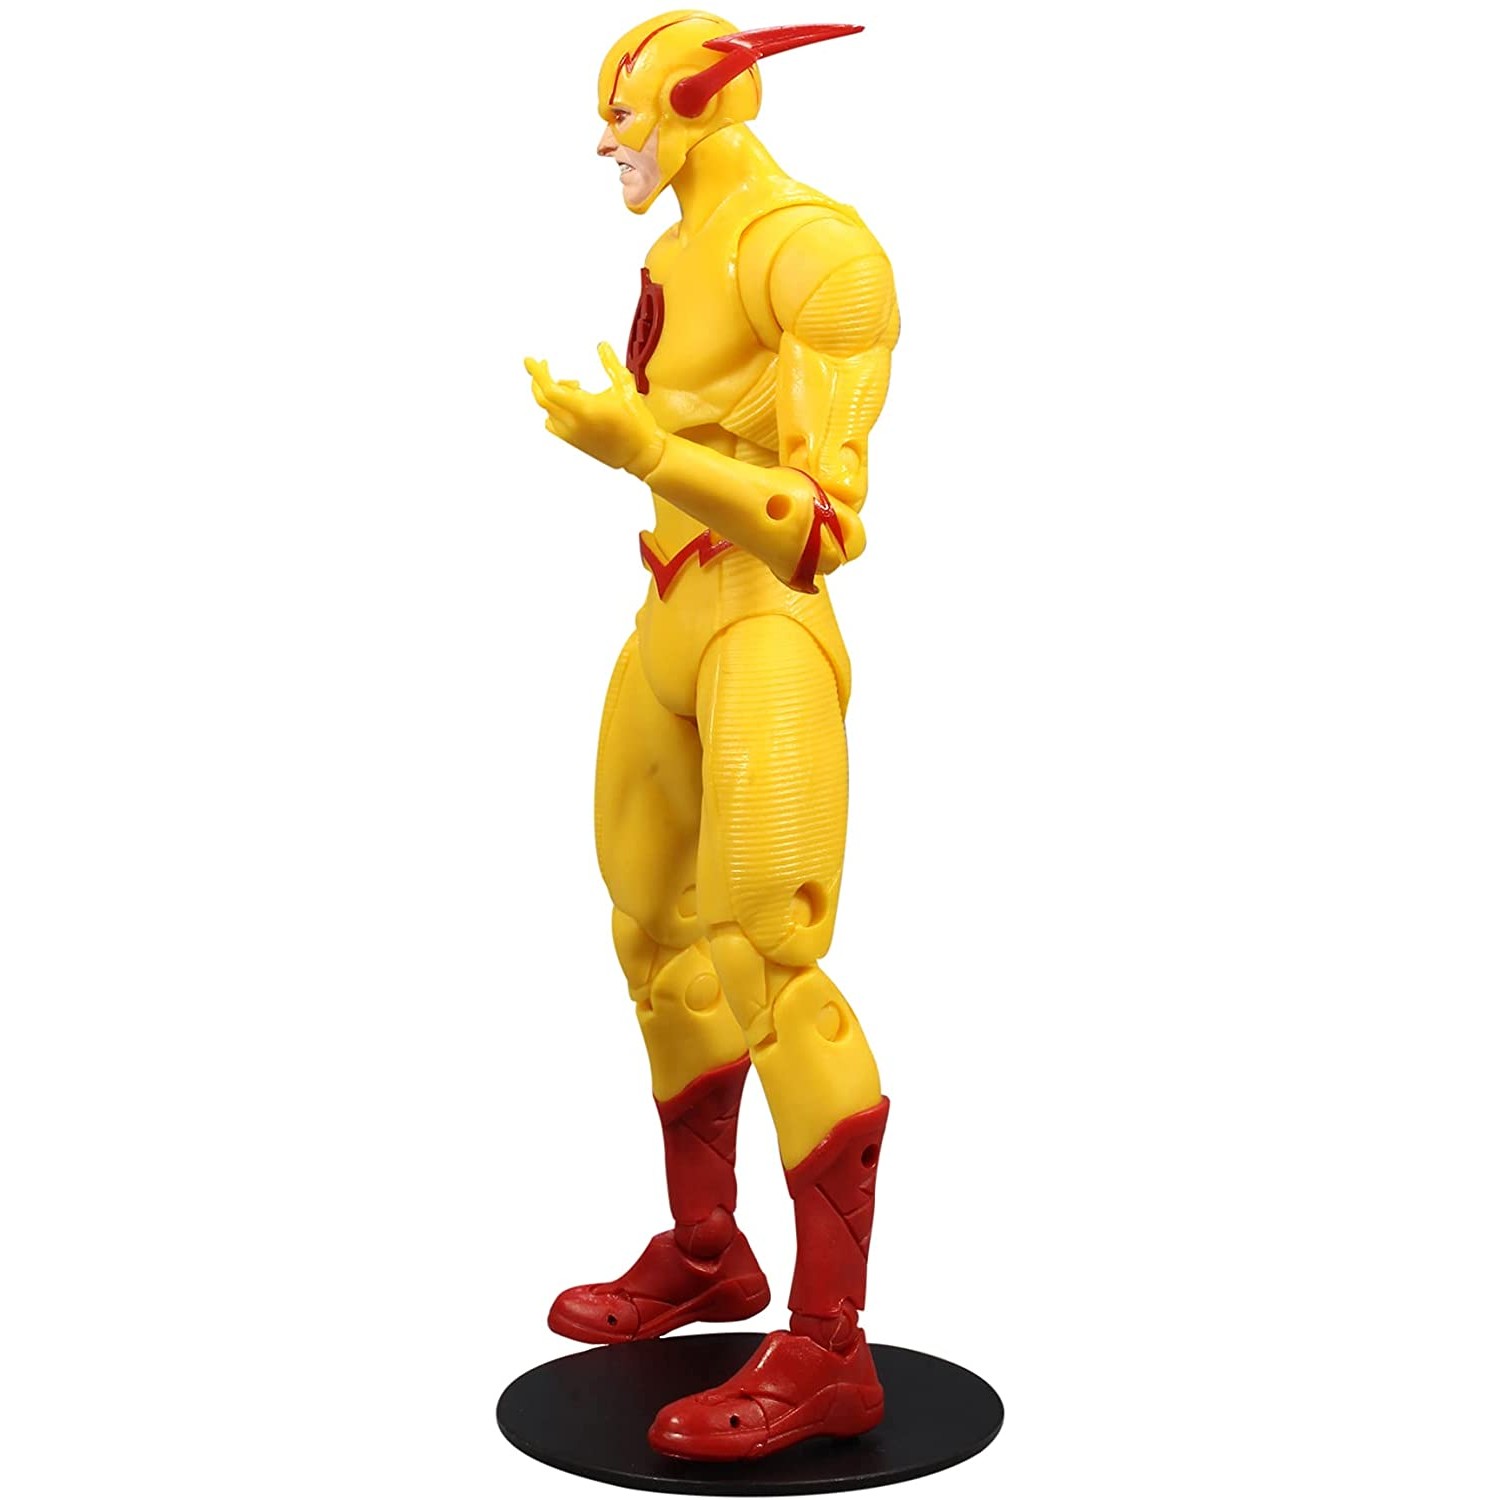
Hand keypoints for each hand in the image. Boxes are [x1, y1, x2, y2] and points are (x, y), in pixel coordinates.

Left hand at [524, 343, 663, 477]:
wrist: (640, 453)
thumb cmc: (636, 421)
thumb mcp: (625, 387)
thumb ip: (611, 364)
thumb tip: (602, 346)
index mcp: (584, 408)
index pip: (549, 388)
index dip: (537, 372)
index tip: (530, 360)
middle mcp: (572, 423)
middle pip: (541, 398)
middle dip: (539, 378)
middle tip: (544, 365)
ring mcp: (571, 434)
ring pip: (546, 410)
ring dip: (551, 393)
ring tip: (575, 386)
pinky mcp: (573, 442)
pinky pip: (551, 423)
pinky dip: (552, 409)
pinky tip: (568, 404)